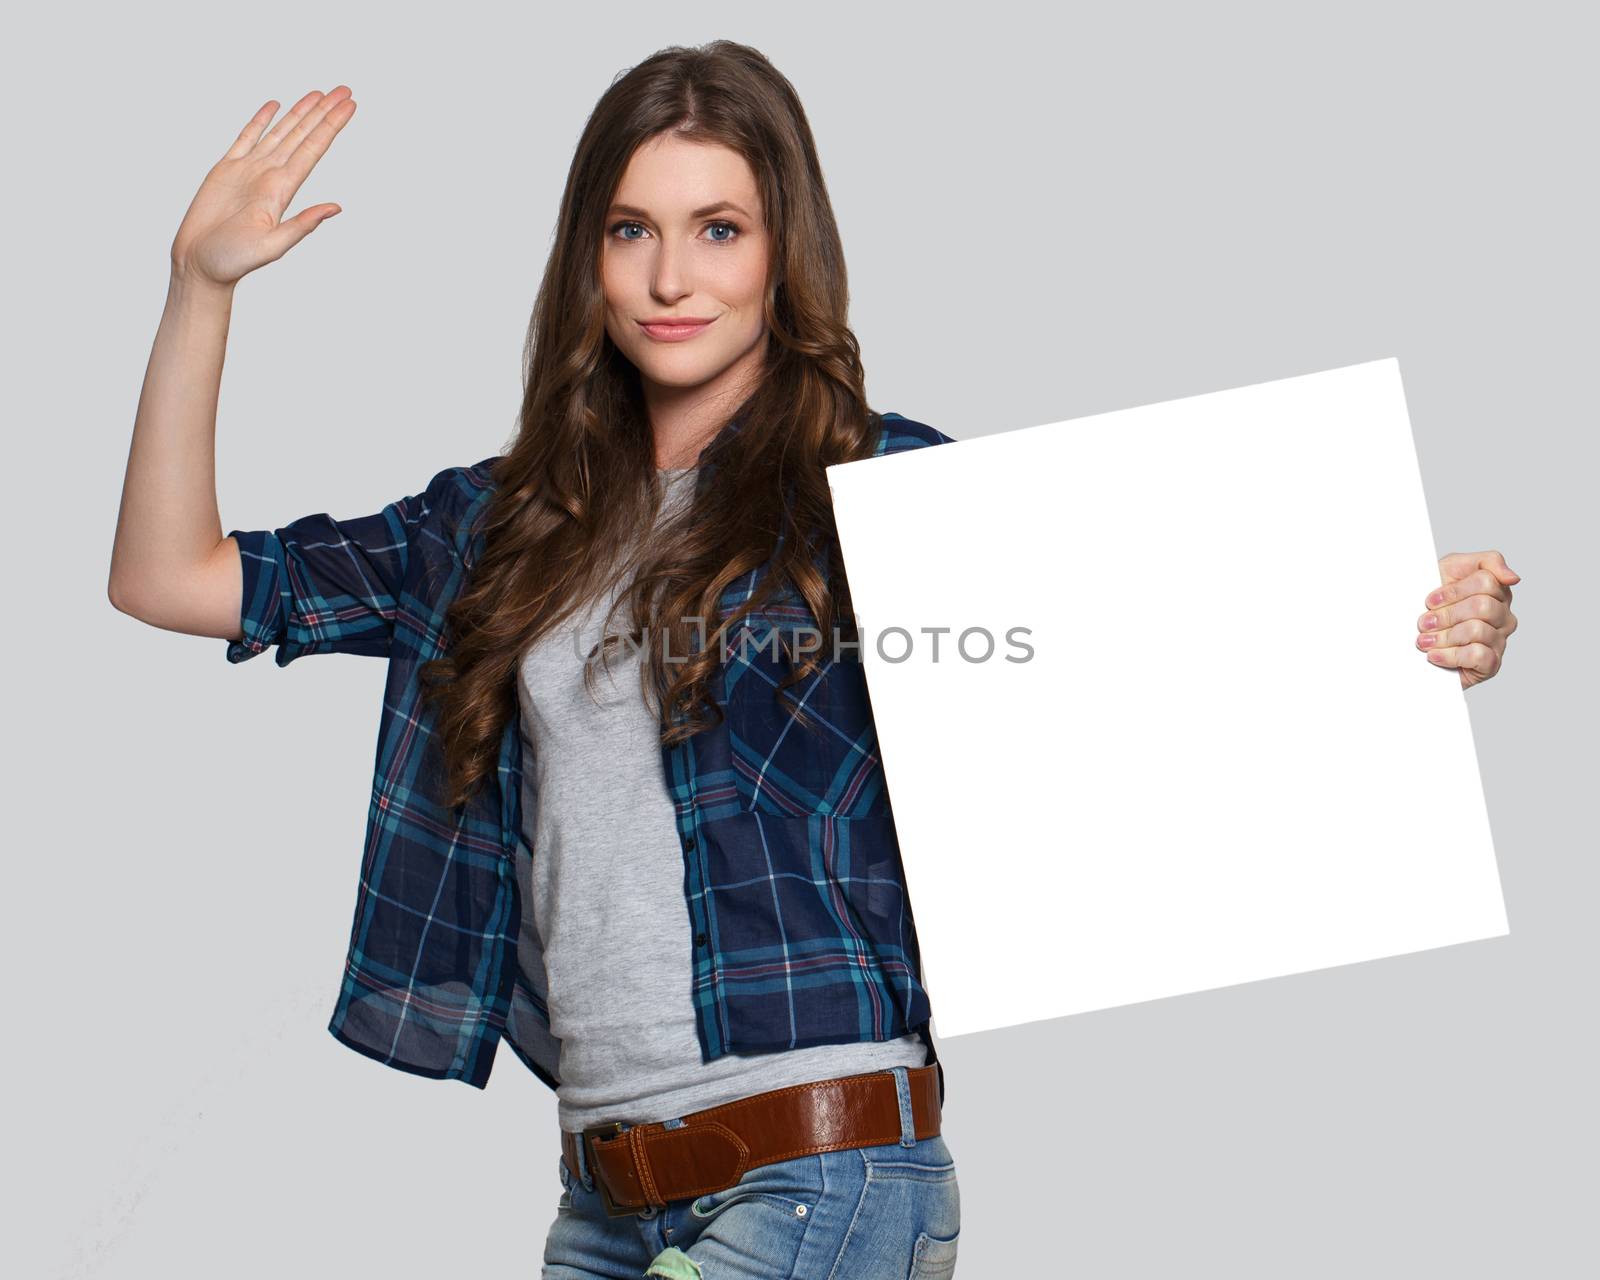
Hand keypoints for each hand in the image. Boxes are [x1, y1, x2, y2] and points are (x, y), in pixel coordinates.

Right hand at [169, 88, 356, 288]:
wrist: (198, 264)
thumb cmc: (232, 262)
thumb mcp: (272, 246)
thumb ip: (303, 225)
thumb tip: (336, 208)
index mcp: (282, 190)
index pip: (314, 149)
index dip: (331, 125)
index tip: (350, 106)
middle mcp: (270, 176)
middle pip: (302, 135)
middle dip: (324, 112)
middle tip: (345, 90)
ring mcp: (249, 171)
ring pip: (280, 133)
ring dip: (299, 113)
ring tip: (319, 94)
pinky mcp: (226, 170)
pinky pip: (246, 138)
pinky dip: (261, 121)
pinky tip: (275, 107)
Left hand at [1417, 550, 1519, 689]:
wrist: (1407, 638)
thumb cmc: (1432, 602)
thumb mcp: (1451, 568)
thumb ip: (1487, 562)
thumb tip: (1513, 577)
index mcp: (1497, 592)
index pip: (1486, 582)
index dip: (1453, 591)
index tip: (1430, 601)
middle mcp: (1503, 616)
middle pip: (1482, 606)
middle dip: (1446, 614)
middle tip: (1425, 623)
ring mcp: (1499, 641)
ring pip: (1477, 630)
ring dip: (1443, 636)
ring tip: (1425, 640)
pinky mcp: (1491, 665)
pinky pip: (1478, 655)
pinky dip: (1450, 655)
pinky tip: (1435, 655)